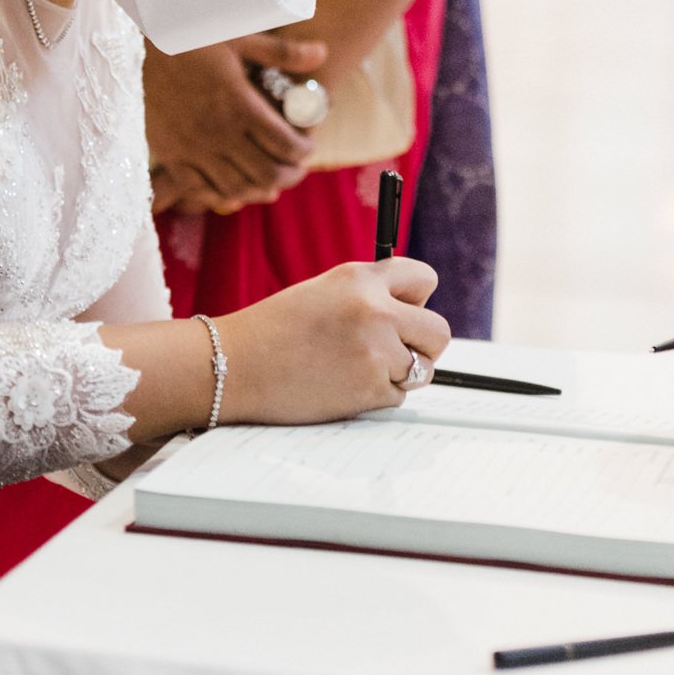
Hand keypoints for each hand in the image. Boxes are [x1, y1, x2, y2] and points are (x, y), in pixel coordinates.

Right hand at [144, 32, 326, 212]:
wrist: (140, 44)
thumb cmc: (193, 36)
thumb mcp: (239, 37)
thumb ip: (282, 52)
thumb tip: (323, 54)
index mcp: (240, 106)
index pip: (286, 145)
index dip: (305, 151)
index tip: (308, 145)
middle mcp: (218, 133)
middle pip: (267, 173)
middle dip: (289, 174)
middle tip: (296, 168)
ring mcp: (193, 148)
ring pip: (236, 187)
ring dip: (259, 188)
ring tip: (270, 180)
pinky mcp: (171, 154)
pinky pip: (200, 188)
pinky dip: (222, 193)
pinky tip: (233, 188)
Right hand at [217, 259, 448, 425]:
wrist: (234, 366)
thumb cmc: (273, 330)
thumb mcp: (325, 291)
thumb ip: (370, 294)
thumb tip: (413, 309)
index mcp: (361, 278)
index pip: (425, 279)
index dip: (417, 298)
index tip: (407, 310)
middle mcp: (375, 310)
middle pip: (439, 331)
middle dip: (423, 343)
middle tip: (396, 348)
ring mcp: (375, 352)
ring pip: (422, 368)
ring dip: (400, 372)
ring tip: (359, 367)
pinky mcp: (370, 390)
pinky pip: (399, 396)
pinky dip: (378, 395)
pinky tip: (345, 384)